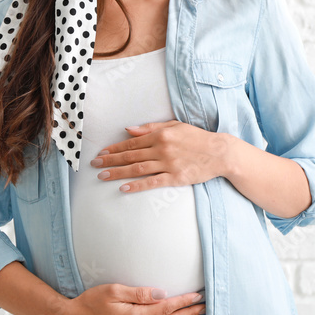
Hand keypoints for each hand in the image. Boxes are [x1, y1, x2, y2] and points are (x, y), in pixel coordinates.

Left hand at [89, 120, 229, 192]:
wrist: (219, 152)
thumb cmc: (197, 138)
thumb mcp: (175, 126)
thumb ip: (152, 128)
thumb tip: (129, 129)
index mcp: (161, 135)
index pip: (132, 142)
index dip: (115, 148)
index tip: (102, 153)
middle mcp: (162, 148)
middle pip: (131, 155)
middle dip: (110, 160)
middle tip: (95, 165)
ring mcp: (168, 164)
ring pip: (137, 168)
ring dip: (118, 172)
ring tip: (102, 176)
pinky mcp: (175, 177)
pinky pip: (152, 182)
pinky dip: (137, 185)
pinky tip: (124, 188)